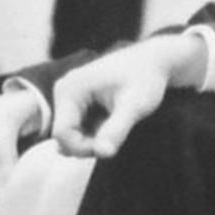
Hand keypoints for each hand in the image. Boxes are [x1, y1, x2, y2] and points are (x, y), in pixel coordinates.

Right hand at [50, 35, 205, 158]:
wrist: (152, 62)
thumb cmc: (145, 79)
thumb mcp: (134, 106)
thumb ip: (116, 130)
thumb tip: (102, 153)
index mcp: (70, 89)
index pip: (62, 134)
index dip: (84, 148)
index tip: (110, 149)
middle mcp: (63, 91)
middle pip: (64, 137)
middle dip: (89, 145)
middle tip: (118, 139)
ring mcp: (69, 95)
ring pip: (72, 135)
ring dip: (93, 141)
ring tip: (118, 129)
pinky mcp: (76, 101)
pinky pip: (79, 129)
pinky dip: (94, 134)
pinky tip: (113, 124)